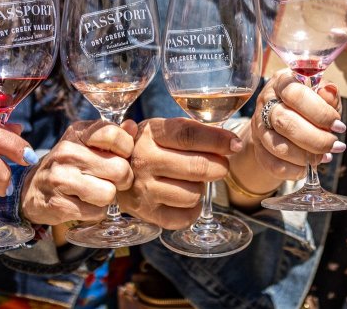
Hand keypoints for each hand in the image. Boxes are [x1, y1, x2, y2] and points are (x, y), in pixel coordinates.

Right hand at [20, 120, 135, 225]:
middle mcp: (67, 152)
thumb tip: (133, 126)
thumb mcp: (87, 144)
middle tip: (110, 181)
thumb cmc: (68, 165)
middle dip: (121, 180)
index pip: (115, 135)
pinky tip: (83, 204)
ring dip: (107, 198)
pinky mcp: (57, 205)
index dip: (126, 150)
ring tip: (94, 192)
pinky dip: (95, 212)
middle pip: (120, 169)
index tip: (118, 156)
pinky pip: (97, 213)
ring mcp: (60, 178)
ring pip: (110, 193)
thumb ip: (112, 136)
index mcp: (78, 133)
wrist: (31, 190)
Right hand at [117, 117, 240, 229]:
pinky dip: (193, 209)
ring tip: (192, 181)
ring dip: (202, 188)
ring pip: (194, 194)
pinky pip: (185, 217)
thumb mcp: (163, 129)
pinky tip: (186, 198)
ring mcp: (143, 189)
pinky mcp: (145, 213)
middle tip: (221, 165)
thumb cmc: (149, 146)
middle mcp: (144, 160)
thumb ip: (193, 132)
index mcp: (151, 133)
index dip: (217, 140)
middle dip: (219, 167)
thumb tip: (231, 143)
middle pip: (197, 167)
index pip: (189, 135)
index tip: (235, 145)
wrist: (112, 169)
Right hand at [242, 70, 343, 184]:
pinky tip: (308, 168)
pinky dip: (294, 170)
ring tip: (325, 157)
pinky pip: (273, 164)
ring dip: (306, 156)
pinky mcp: (258, 148)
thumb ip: (327, 96)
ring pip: (278, 146)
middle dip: (315, 139)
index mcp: (282, 82)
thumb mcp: (322, 97)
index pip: (296, 95)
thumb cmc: (309, 106)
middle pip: (285, 122)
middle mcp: (266, 102)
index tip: (339, 126)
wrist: (283, 122)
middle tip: (334, 145)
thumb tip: (329, 91)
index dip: (320, 113)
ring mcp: (258, 126)